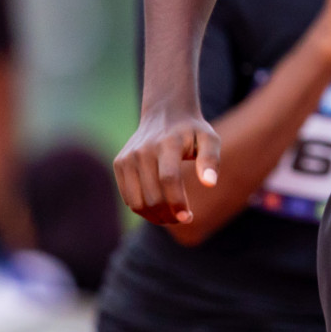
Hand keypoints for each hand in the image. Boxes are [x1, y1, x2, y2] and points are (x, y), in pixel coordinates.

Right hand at [113, 109, 220, 224]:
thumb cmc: (192, 130)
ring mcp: (128, 157)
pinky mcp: (120, 163)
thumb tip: (210, 184)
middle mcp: (143, 150)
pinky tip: (158, 208)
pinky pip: (128, 197)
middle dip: (168, 214)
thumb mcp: (209, 139)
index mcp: (167, 143)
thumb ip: (211, 160)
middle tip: (183, 218)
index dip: (177, 202)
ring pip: (136, 201)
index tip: (188, 218)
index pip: (169, 179)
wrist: (165, 112)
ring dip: (154, 217)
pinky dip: (142, 209)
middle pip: (152, 195)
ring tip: (171, 217)